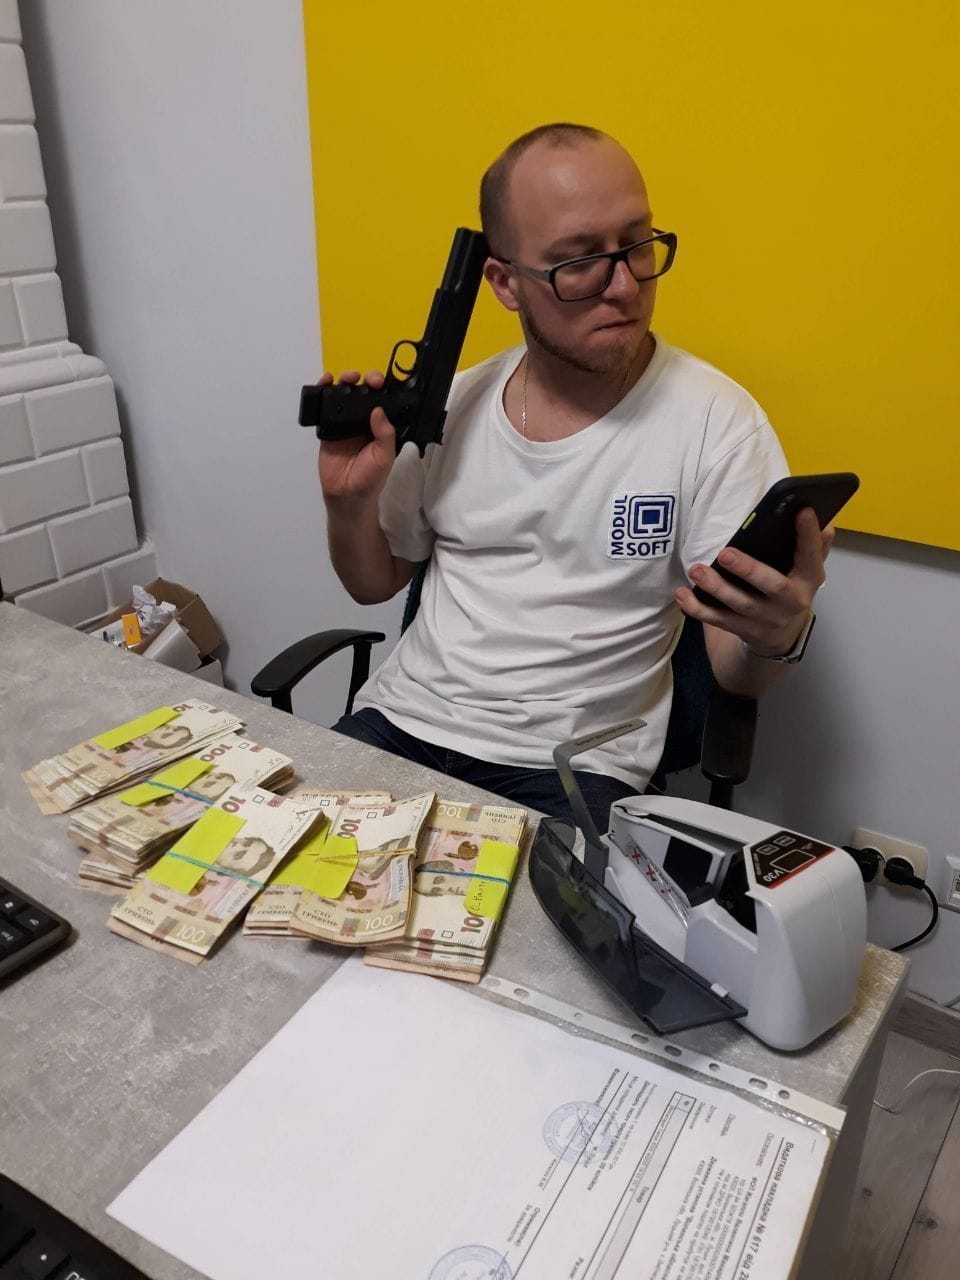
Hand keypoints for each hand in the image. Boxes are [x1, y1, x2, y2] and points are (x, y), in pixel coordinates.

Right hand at [316, 370, 396, 502]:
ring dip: (345, 381)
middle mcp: (363, 421)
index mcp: (380, 426)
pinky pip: (324, 407)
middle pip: (363, 392)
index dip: (383, 388)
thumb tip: (378, 409)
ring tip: (347, 378)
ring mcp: (344, 423)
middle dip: (365, 379)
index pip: (383, 400)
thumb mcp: (385, 456)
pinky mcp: (327, 427)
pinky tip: (325, 383)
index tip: (381, 383)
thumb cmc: (370, 478)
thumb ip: (385, 433)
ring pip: (344, 395)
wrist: (346, 494)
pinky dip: (322, 392)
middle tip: (367, 380)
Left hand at [675, 508, 833, 655]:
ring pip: (739, 605)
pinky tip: (682, 594)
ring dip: (716, 588)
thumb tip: (825, 523)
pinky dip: (697, 609)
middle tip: (726, 553)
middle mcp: (790, 602)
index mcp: (808, 580)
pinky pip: (717, 620)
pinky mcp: (742, 630)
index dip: (808, 535)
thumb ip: (815, 547)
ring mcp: (765, 619)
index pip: (811, 555)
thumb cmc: (791, 588)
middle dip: (749, 570)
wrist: (781, 635)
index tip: (802, 511)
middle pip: (771, 586)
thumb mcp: (807, 569)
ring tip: (696, 570)